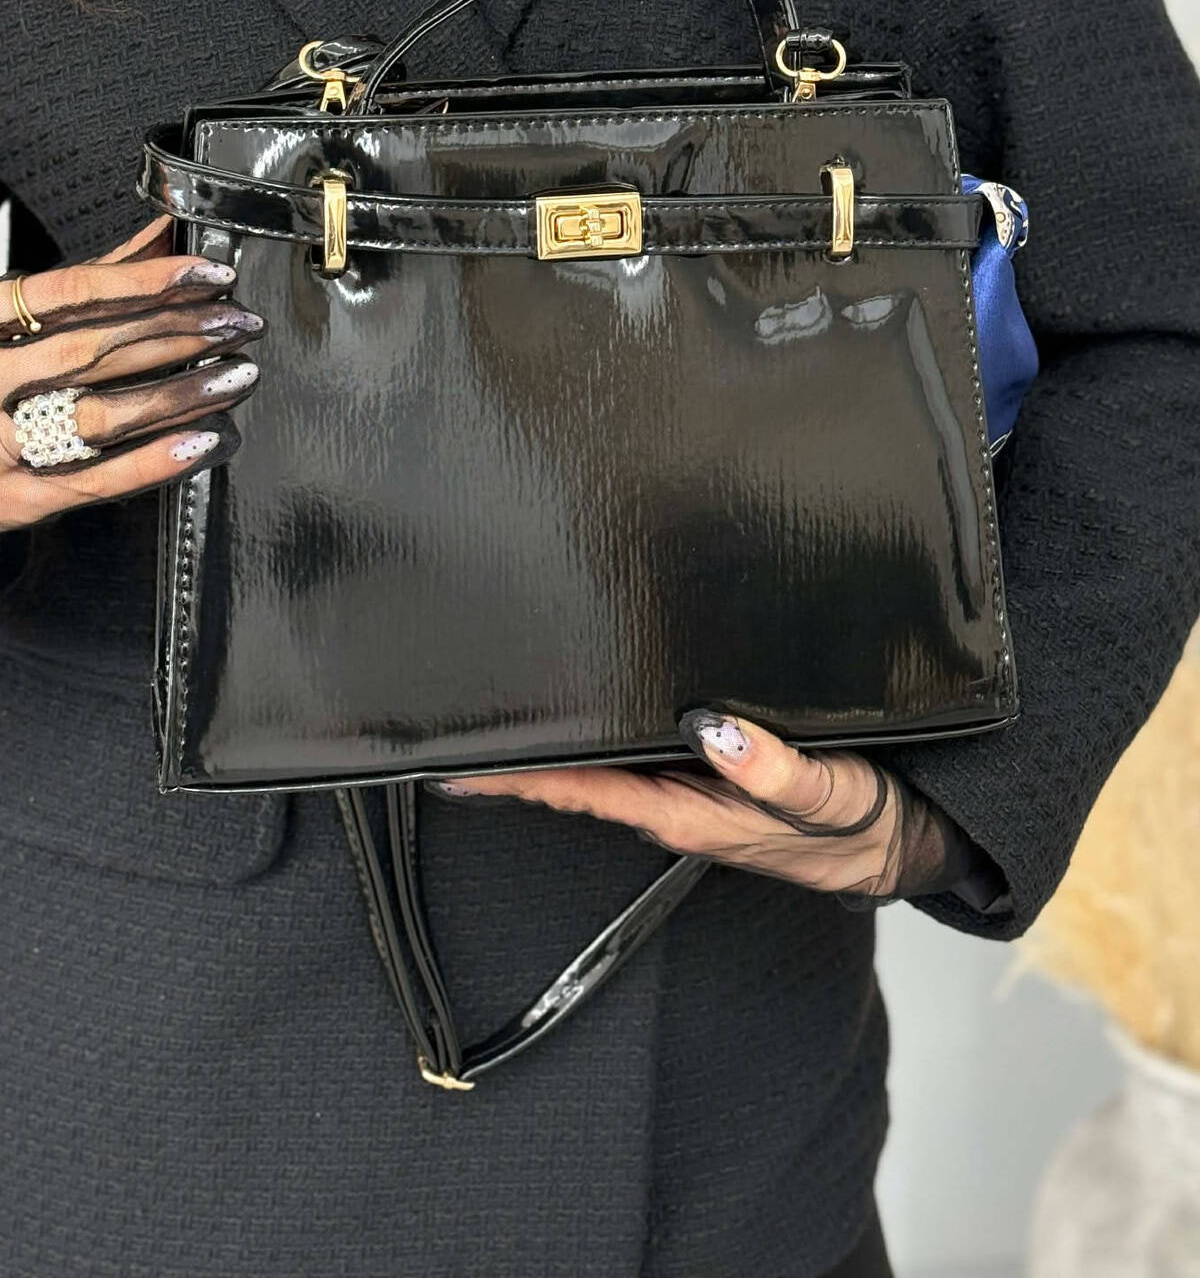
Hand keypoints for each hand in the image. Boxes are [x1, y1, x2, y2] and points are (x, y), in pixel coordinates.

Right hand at [0, 216, 262, 529]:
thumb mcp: (1, 316)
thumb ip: (78, 281)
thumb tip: (159, 236)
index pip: (68, 292)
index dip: (146, 281)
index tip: (210, 274)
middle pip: (93, 350)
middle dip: (179, 333)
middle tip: (241, 323)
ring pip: (99, 412)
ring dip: (178, 393)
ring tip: (236, 375)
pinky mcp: (8, 498)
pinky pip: (89, 481)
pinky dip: (150, 461)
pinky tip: (201, 441)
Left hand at [433, 710, 964, 904]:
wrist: (901, 838)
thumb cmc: (863, 819)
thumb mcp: (828, 791)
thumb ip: (774, 767)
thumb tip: (712, 730)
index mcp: (690, 814)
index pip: (586, 793)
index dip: (521, 782)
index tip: (458, 771)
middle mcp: (676, 807)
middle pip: (576, 785)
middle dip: (515, 767)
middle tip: (450, 735)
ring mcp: (687, 795)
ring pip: (599, 774)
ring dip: (548, 756)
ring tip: (491, 723)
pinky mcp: (705, 777)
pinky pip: (631, 761)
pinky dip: (593, 744)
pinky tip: (576, 718)